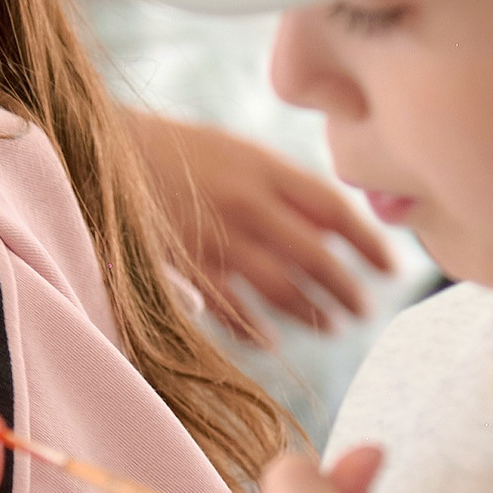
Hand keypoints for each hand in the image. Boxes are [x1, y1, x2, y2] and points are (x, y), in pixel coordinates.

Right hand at [127, 110, 392, 342]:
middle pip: (314, 255)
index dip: (368, 241)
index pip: (333, 208)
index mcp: (263, 166)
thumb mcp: (236, 152)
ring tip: (331, 327)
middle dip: (346, 288)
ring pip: (279, 287)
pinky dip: (253, 328)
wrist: (100, 150)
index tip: (391, 266)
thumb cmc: (177, 151)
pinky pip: (229, 308)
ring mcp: (215, 236)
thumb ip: (281, 187)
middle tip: (365, 310)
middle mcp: (246, 201)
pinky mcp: (184, 265)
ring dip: (311, 313)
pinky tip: (270, 342)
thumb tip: (330, 230)